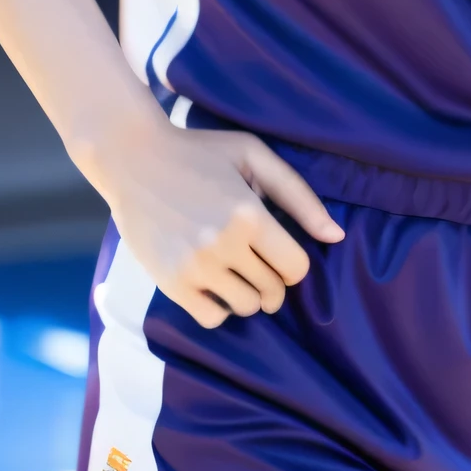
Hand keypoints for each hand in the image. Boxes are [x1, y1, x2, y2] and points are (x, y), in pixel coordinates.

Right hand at [94, 108, 344, 328]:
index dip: (294, 263)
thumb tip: (337, 236)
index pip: (296, 268)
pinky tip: (214, 282)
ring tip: (236, 269)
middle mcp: (223, 244)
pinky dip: (219, 307)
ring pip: (245, 307)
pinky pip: (211, 318)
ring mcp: (194, 267)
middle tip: (257, 259)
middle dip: (273, 279)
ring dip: (248, 293)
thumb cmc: (199, 152)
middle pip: (272, 291)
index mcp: (249, 214)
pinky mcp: (170, 281)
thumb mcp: (254, 156)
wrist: (133, 158)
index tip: (279, 250)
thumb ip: (300, 196)